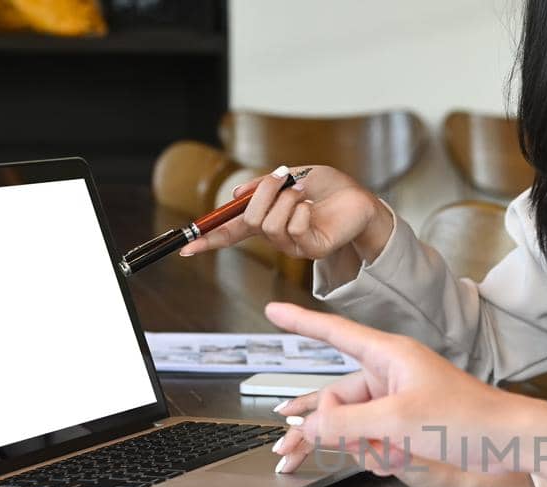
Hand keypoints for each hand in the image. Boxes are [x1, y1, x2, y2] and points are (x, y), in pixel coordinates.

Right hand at [179, 165, 393, 266]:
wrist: (360, 199)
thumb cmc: (329, 188)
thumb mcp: (292, 177)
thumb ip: (265, 185)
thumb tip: (238, 194)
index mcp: (266, 219)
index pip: (231, 231)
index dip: (209, 238)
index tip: (186, 247)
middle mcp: (276, 236)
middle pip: (248, 220)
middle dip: (262, 192)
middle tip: (282, 179)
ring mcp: (293, 246)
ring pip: (269, 225)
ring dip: (285, 198)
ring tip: (303, 192)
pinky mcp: (311, 250)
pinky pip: (292, 230)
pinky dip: (300, 210)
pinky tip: (312, 207)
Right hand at [263, 302, 546, 486]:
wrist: (509, 441)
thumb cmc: (467, 419)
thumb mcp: (397, 422)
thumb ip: (346, 424)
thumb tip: (309, 426)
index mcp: (389, 356)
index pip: (334, 333)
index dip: (300, 322)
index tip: (273, 310)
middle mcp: (390, 374)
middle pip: (335, 398)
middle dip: (320, 429)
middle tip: (284, 454)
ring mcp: (398, 400)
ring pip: (353, 424)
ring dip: (359, 446)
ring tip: (382, 455)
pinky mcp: (408, 423)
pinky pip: (373, 438)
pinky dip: (378, 453)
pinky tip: (396, 460)